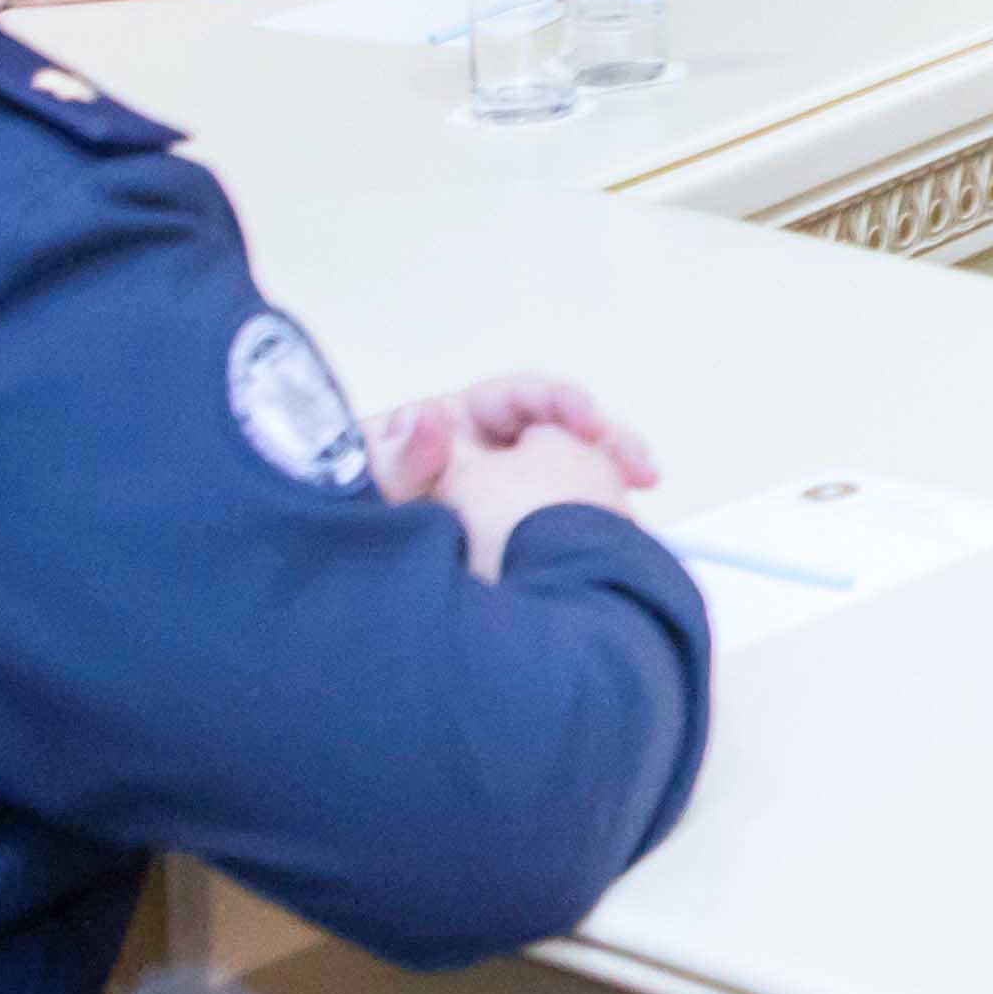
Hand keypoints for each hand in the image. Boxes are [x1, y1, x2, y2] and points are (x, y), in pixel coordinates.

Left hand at [374, 371, 658, 575]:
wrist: (348, 593)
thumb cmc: (353, 521)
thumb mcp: (375, 488)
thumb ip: (402, 456)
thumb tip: (434, 414)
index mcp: (455, 427)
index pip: (519, 399)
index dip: (561, 404)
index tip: (590, 424)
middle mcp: (485, 455)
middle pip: (559, 434)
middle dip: (606, 443)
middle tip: (642, 468)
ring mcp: (505, 497)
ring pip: (570, 474)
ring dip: (610, 482)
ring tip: (644, 500)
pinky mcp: (517, 534)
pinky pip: (563, 517)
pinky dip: (594, 521)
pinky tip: (620, 539)